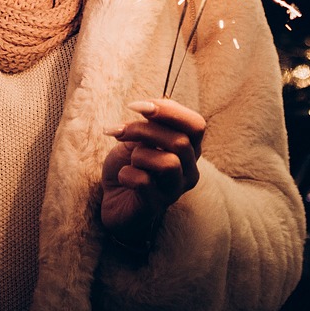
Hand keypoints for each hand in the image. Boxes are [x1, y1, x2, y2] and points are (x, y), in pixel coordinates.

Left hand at [100, 98, 205, 248]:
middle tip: (119, 131)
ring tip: (130, 161)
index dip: (168, 110)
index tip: (136, 106)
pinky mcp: (156, 206)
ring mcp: (175, 190)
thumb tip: (154, 104)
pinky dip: (127, 174)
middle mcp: (189, 171)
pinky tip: (124, 177)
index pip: (196, 125)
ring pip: (169, 163)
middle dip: (143, 130)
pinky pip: (144, 182)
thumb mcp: (140, 137)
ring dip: (140, 155)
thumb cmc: (130, 164)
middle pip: (180, 141)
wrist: (113, 198)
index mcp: (190, 150)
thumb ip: (152, 123)